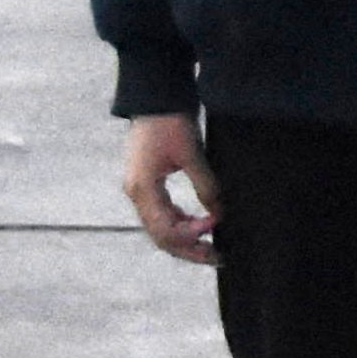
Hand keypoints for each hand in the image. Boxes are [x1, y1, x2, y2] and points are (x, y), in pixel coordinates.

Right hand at [123, 113, 219, 263]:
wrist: (155, 99)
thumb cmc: (170, 122)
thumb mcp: (192, 153)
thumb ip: (205, 185)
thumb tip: (219, 214)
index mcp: (143, 189)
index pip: (165, 231)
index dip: (192, 238)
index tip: (216, 228)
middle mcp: (137, 194)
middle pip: (161, 236)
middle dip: (189, 250)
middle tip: (218, 258)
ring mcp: (140, 191)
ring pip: (160, 228)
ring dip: (185, 239)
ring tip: (211, 246)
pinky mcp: (146, 185)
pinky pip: (162, 215)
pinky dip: (181, 224)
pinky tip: (200, 225)